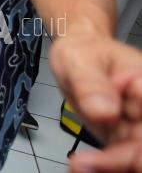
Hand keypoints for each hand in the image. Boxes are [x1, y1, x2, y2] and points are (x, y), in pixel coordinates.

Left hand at [50, 35, 141, 171]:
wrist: (78, 58)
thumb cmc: (84, 53)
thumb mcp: (80, 61)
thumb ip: (91, 84)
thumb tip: (105, 112)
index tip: (131, 154)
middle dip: (122, 161)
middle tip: (84, 164)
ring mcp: (139, 129)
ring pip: (135, 159)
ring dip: (110, 167)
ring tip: (79, 166)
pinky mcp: (125, 143)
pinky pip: (120, 162)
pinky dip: (102, 168)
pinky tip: (81, 167)